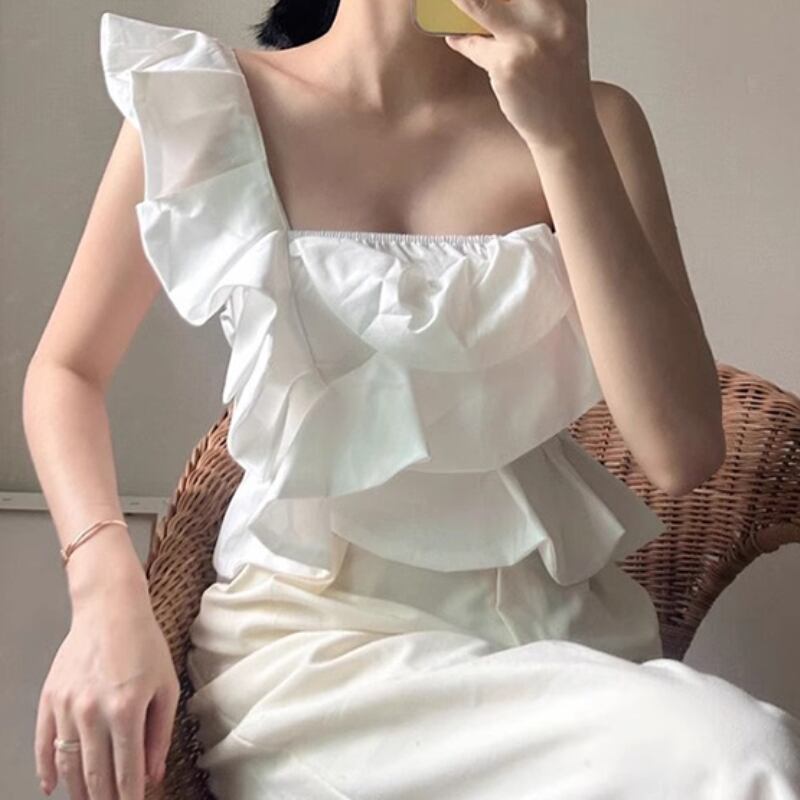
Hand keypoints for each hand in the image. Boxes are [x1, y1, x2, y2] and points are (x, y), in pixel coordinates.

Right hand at [35, 601, 178, 797]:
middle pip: (95, 775)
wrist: (109, 610)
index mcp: (127, 709)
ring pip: (69, 766)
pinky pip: (43, 745)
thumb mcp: (166, 686)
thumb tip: (153, 775)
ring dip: (78, 791)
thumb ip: (160, 733)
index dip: (131, 797)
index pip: (127, 770)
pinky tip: (53, 786)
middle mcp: (93, 712)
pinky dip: (47, 770)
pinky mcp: (49, 700)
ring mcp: (67, 707)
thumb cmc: (144, 644)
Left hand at [443, 0, 596, 149]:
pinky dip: (462, 42)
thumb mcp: (560, 28)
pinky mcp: (507, 64)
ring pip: (479, 4)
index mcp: (568, 0)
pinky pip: (473, 45)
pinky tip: (455, 39)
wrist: (566, 124)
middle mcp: (552, 12)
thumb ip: (536, 5)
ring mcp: (529, 38)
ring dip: (458, 0)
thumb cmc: (559, 77)